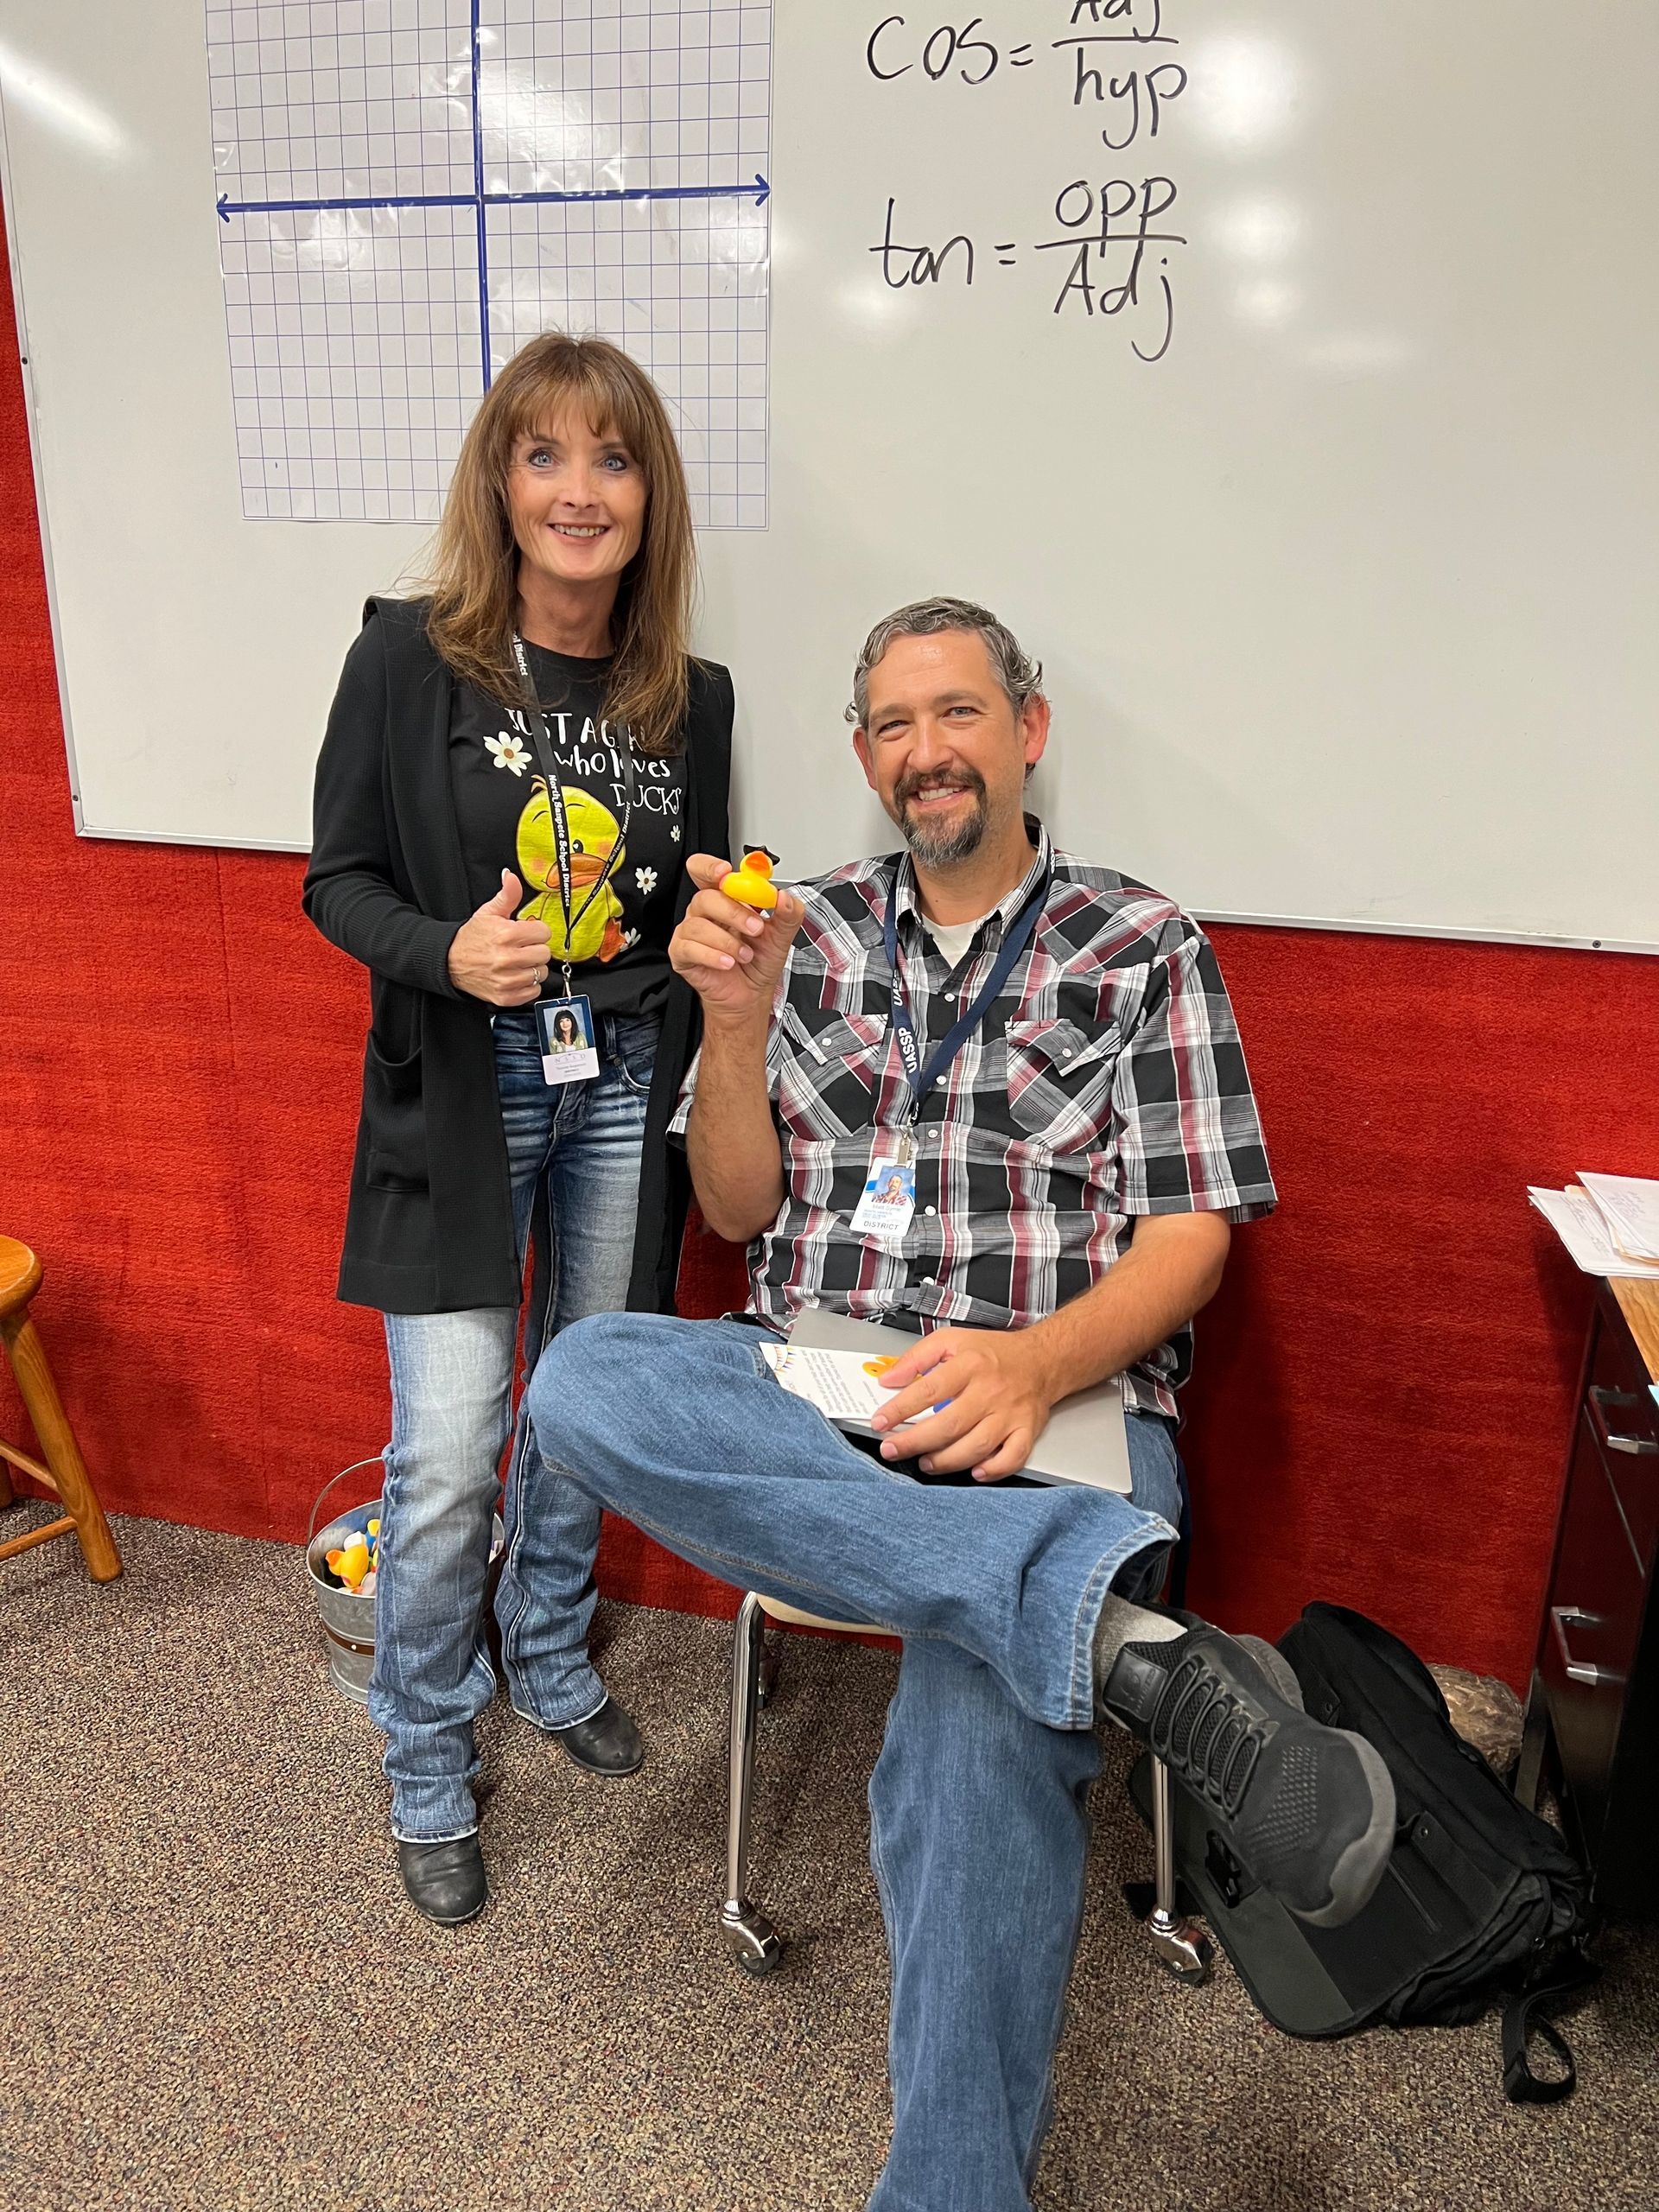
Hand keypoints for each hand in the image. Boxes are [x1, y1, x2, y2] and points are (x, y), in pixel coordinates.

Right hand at [446, 870, 554, 1006]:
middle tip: (522, 948)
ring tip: (518, 962)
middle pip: (545, 954)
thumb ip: (507, 895)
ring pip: (541, 973)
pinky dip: (528, 985)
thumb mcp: (488, 912)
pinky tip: (516, 976)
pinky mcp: (505, 996)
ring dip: (532, 968)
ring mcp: (506, 980)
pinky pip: (533, 991)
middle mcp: (507, 958)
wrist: (449, 962)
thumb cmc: (471, 938)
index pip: (544, 933)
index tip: (527, 933)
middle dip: (535, 949)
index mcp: (506, 934)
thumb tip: (511, 876)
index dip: (536, 931)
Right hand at [669, 854, 803, 1031]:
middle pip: (705, 897)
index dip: (711, 867)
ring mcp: (691, 932)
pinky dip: (712, 956)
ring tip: (745, 954)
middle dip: (733, 912)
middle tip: (755, 928)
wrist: (751, 995)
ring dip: (727, 941)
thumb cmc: (759, 962)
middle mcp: (705, 912)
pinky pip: (689, 948)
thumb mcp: (781, 936)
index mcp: (726, 899)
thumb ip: (789, 914)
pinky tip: (727, 962)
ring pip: (697, 925)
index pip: (708, 871)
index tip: (726, 872)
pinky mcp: (682, 954)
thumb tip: (785, 898)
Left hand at [869, 1328, 1060, 1481]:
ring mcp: (1010, 1414)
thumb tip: (889, 1378)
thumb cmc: (993, 1354)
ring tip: (925, 1463)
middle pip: (949, 1425)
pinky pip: (1012, 1458)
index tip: (880, 1422)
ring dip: (946, 1461)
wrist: (1042, 1359)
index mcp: (970, 1365)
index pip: (929, 1390)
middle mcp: (990, 1391)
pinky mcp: (1027, 1431)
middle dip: (915, 1442)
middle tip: (892, 1449)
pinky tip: (974, 1471)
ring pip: (976, 1446)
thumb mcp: (951, 1341)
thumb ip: (916, 1358)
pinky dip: (993, 1470)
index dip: (900, 1409)